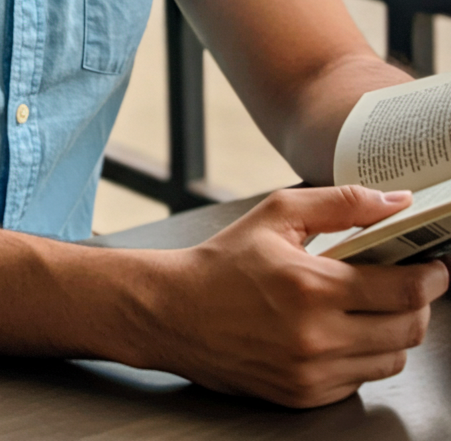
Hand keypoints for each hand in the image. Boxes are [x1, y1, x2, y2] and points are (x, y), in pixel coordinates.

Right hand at [120, 185, 448, 407]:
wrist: (175, 312)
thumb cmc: (223, 262)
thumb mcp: (278, 214)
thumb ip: (342, 203)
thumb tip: (396, 202)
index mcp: (312, 286)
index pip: (404, 291)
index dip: (431, 277)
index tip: (436, 267)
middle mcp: (317, 336)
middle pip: (408, 330)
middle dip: (419, 305)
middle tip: (411, 284)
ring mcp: (312, 373)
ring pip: (390, 360)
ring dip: (393, 332)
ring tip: (373, 306)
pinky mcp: (304, 396)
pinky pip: (359, 380)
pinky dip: (362, 355)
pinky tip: (341, 330)